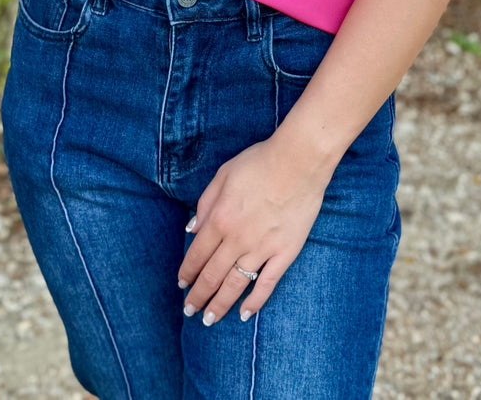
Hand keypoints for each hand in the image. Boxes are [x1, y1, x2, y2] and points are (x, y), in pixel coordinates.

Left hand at [177, 135, 332, 325]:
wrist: (298, 161)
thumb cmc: (259, 162)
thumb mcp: (223, 174)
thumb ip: (205, 203)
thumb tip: (191, 230)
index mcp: (219, 218)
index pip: (197, 254)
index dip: (187, 273)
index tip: (181, 285)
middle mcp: (237, 239)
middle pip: (212, 275)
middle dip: (198, 296)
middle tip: (190, 311)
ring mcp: (262, 249)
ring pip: (235, 285)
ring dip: (220, 305)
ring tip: (209, 320)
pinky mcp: (285, 253)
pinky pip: (267, 283)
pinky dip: (255, 301)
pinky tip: (245, 314)